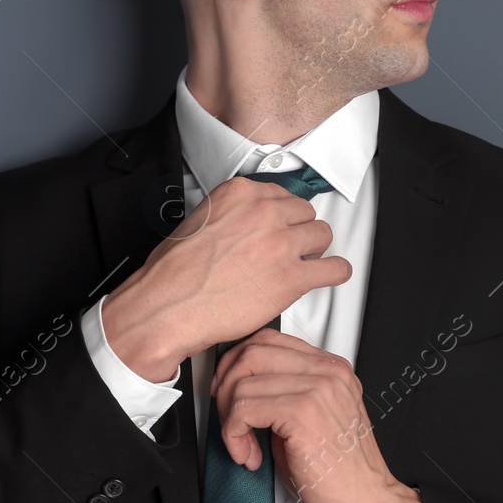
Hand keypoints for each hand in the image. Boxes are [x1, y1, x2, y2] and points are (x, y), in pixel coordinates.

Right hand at [100, 176, 352, 379]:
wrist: (168, 307)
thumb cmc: (175, 273)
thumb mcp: (200, 219)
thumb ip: (234, 214)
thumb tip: (250, 222)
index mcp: (241, 194)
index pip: (282, 195)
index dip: (282, 216)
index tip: (280, 226)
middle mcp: (265, 213)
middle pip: (305, 213)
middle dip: (298, 232)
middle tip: (286, 249)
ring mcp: (281, 244)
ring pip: (322, 236)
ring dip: (313, 251)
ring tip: (301, 264)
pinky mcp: (292, 278)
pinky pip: (335, 269)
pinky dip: (334, 273)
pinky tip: (328, 276)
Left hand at [210, 328, 422, 502]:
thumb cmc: (342, 473)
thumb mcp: (316, 418)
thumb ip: (287, 392)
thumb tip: (243, 386)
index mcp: (332, 369)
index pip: (269, 340)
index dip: (237, 364)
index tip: (228, 391)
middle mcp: (327, 372)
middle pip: (251, 352)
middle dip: (226, 387)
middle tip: (228, 419)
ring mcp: (317, 389)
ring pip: (242, 381)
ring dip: (228, 418)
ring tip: (243, 444)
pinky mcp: (304, 413)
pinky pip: (244, 409)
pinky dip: (234, 435)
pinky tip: (249, 455)